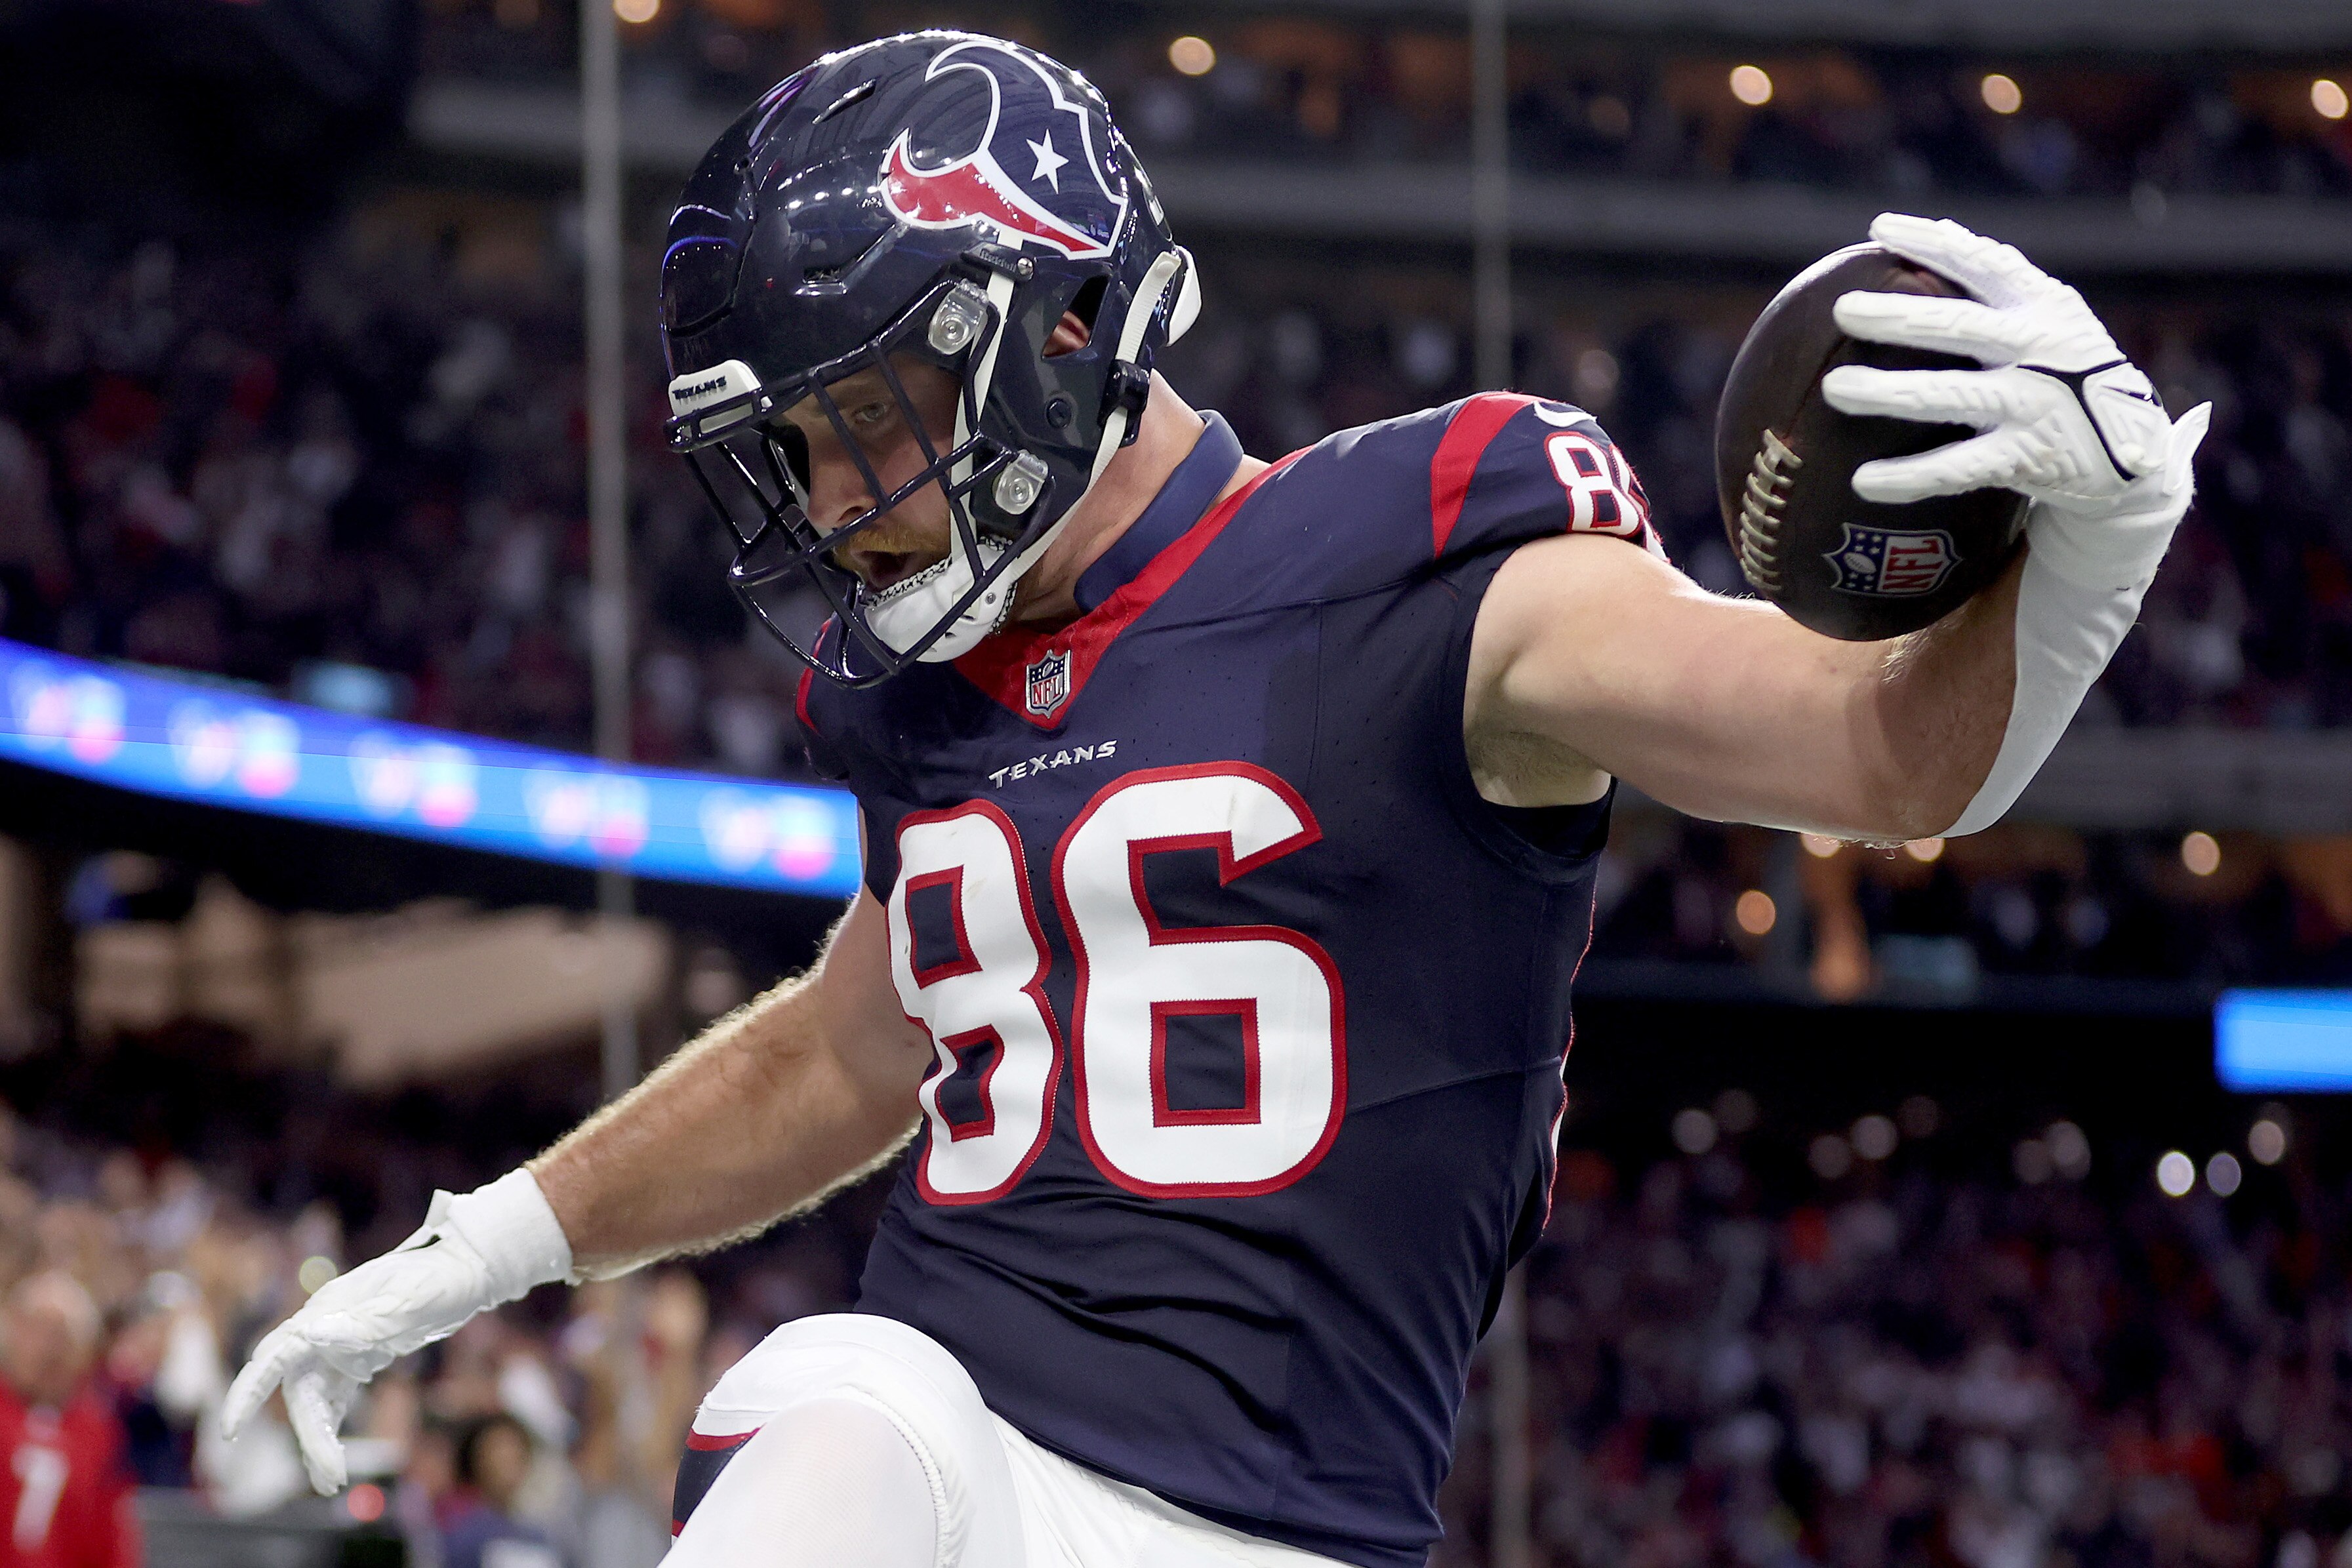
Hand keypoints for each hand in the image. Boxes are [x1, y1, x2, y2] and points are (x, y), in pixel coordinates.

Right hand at [222, 1172, 571, 1493]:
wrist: (466, 1269)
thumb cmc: (439, 1276)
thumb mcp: (410, 1297)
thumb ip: (364, 1321)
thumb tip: (313, 1334)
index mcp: (327, 1308)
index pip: (276, 1354)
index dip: (249, 1392)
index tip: (233, 1428)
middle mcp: (324, 1329)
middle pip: (299, 1389)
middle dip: (309, 1434)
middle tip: (332, 1476)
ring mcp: (338, 1346)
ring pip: (313, 1401)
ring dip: (318, 1441)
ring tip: (331, 1482)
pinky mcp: (356, 1360)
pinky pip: (333, 1401)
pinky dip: (331, 1431)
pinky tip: (332, 1463)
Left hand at [1819, 213, 2180, 514]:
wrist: (2134, 449)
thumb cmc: (2069, 371)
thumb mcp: (2049, 320)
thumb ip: (1999, 282)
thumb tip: (1936, 229)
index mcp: (2043, 307)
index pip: (1985, 264)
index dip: (1934, 244)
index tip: (1880, 228)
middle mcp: (2040, 349)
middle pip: (1959, 327)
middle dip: (1899, 316)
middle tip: (1843, 309)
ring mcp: (2035, 403)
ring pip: (1951, 395)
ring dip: (1889, 393)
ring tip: (1833, 389)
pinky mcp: (2028, 457)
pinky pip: (1958, 469)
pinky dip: (1910, 477)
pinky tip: (1864, 482)